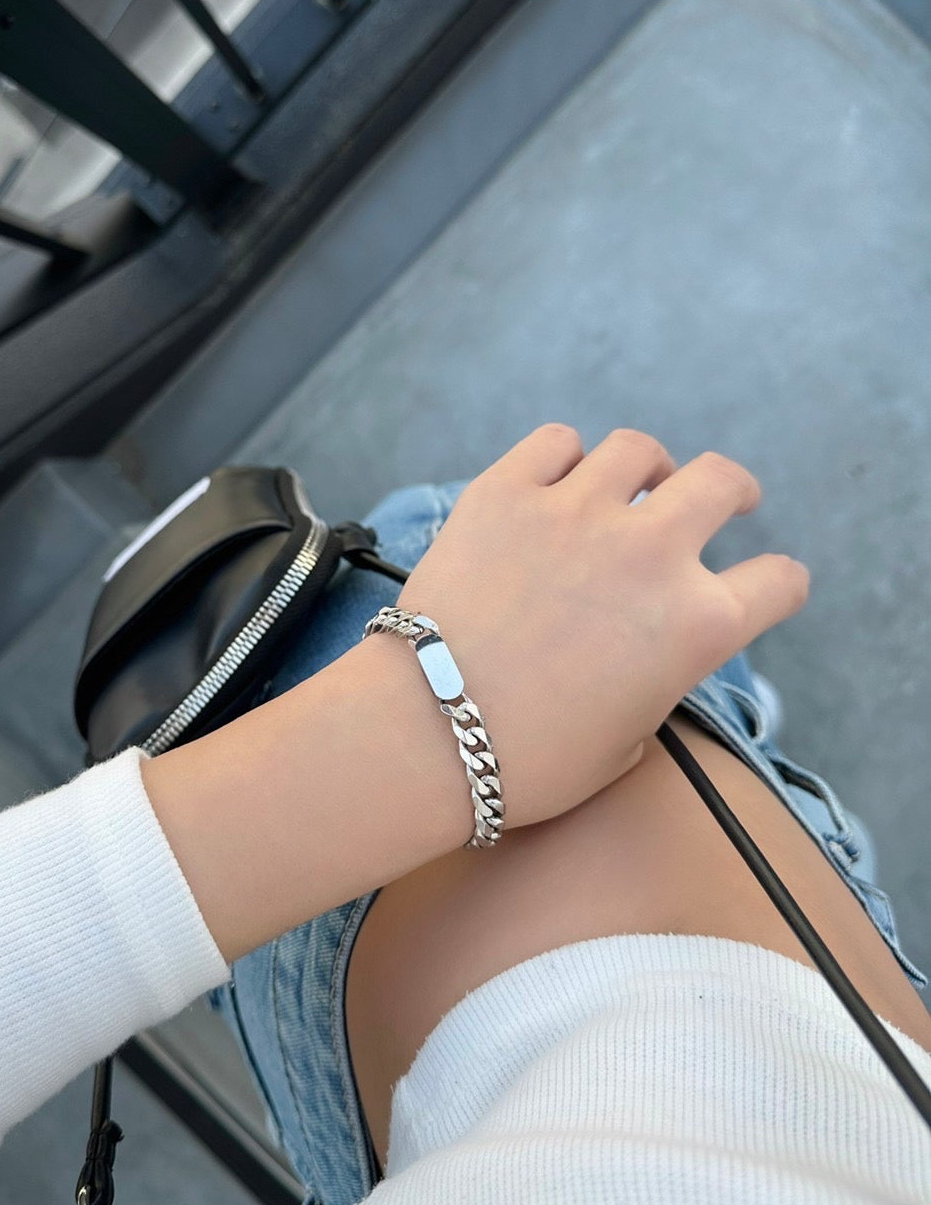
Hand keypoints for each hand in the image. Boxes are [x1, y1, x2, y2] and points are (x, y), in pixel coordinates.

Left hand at [378, 424, 808, 827]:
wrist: (426, 731)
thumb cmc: (527, 762)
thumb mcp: (627, 744)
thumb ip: (656, 685)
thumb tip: (644, 659)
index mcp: (697, 625)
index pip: (778, 582)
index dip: (777, 587)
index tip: (766, 586)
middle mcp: (651, 553)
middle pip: (720, 482)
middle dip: (732, 491)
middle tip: (726, 500)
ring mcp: (576, 512)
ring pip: (637, 449)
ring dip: (647, 468)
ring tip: (635, 485)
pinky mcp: (505, 492)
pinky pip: (555, 442)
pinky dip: (565, 458)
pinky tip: (558, 480)